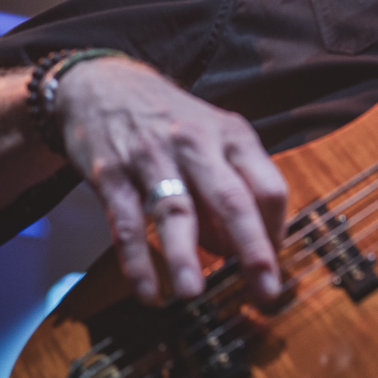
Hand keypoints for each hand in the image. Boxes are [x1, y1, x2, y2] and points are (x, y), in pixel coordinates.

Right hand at [55, 56, 286, 304]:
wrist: (101, 84)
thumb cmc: (171, 121)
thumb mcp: (213, 142)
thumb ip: (229, 193)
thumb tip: (237, 254)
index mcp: (233, 137)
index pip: (270, 189)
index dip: (276, 233)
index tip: (274, 270)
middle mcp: (197, 144)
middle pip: (232, 200)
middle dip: (252, 249)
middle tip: (264, 291)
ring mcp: (153, 157)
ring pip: (175, 211)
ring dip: (184, 256)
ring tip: (192, 293)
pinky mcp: (112, 173)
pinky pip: (126, 223)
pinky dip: (137, 261)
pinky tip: (148, 293)